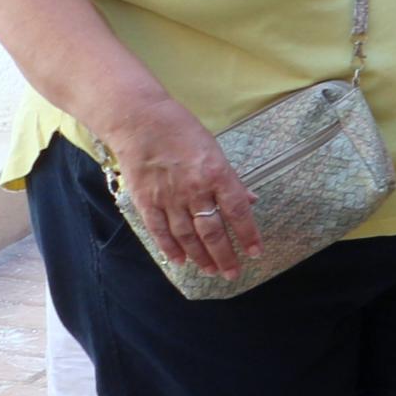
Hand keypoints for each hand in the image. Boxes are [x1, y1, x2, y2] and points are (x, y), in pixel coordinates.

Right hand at [104, 94, 256, 275]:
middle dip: (224, 255)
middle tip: (233, 273)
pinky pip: (160, 230)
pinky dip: (170, 248)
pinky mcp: (145, 200)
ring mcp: (168, 197)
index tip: (256, 252)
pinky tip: (180, 261)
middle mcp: (194, 189)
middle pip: (212, 230)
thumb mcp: (215, 151)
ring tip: (211, 271)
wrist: (139, 121)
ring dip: (201, 256)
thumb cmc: (182, 131)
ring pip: (187, 236)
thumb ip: (231, 180)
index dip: (248, 234)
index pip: (238, 211)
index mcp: (217, 174)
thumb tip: (250, 201)